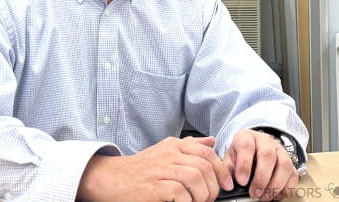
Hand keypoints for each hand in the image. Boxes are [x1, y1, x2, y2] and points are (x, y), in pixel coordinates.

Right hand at [77, 136, 233, 201]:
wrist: (111, 179)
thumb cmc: (140, 170)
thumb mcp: (165, 151)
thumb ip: (189, 146)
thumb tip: (212, 142)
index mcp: (174, 145)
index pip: (207, 152)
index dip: (221, 170)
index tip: (226, 185)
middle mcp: (169, 154)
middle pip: (204, 167)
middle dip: (213, 187)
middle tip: (209, 198)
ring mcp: (161, 169)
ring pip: (196, 178)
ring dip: (203, 196)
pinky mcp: (154, 187)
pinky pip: (180, 193)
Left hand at [222, 129, 298, 200]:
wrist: (252, 148)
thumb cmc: (240, 154)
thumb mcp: (230, 158)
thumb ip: (228, 169)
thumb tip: (228, 183)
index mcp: (247, 136)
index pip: (246, 146)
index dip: (244, 165)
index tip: (241, 181)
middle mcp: (265, 141)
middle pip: (268, 155)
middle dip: (261, 178)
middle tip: (254, 193)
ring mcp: (280, 150)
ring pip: (284, 165)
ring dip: (275, 184)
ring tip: (264, 196)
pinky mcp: (290, 162)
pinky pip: (293, 175)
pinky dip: (286, 188)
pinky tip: (275, 195)